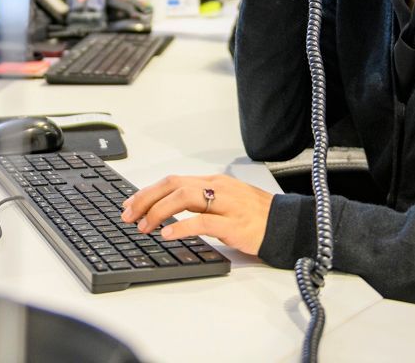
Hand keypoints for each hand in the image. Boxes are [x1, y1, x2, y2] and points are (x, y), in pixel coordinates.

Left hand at [120, 173, 273, 255]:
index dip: (148, 191)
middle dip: (146, 199)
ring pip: (184, 197)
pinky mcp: (233, 223)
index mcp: (214, 181)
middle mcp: (218, 187)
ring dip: (158, 211)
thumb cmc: (255, 215)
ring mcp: (226, 204)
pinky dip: (181, 226)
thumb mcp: (225, 201)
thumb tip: (168, 209)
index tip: (130, 204)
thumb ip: (201, 202)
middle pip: (173, 185)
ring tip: (144, 226)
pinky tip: (167, 234)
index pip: (173, 180)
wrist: (285, 224)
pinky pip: (202, 221)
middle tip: (128, 215)